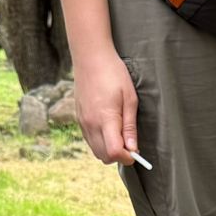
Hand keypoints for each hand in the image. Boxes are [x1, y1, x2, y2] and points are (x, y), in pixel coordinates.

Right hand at [74, 49, 140, 164]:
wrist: (90, 58)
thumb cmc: (114, 74)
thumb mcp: (130, 99)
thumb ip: (130, 126)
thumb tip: (133, 148)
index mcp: (105, 119)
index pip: (115, 152)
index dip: (128, 157)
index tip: (136, 151)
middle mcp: (91, 124)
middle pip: (104, 156)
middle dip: (119, 156)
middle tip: (130, 142)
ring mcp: (82, 122)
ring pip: (96, 151)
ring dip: (109, 150)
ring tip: (120, 134)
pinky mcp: (79, 119)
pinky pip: (90, 141)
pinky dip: (100, 142)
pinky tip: (109, 128)